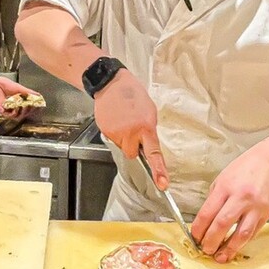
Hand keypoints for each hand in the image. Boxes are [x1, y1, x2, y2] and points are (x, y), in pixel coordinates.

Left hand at [0, 74, 39, 118]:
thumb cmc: (1, 83)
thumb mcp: (18, 87)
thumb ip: (28, 92)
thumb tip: (38, 95)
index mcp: (17, 99)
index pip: (27, 105)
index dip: (32, 106)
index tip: (38, 105)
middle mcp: (12, 105)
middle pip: (23, 112)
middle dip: (29, 110)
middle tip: (32, 106)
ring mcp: (7, 108)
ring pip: (17, 116)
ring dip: (22, 112)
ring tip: (25, 107)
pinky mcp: (1, 110)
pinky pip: (9, 115)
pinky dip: (14, 113)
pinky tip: (16, 108)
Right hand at [93, 69, 167, 189]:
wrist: (112, 84)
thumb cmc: (133, 95)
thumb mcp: (149, 111)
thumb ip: (149, 130)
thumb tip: (147, 143)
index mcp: (146, 128)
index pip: (154, 153)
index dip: (159, 170)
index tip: (162, 183)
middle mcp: (131, 133)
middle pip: (132, 154)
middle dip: (133, 147)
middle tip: (133, 131)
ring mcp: (117, 133)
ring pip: (122, 147)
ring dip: (124, 138)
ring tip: (124, 120)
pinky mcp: (106, 131)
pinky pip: (113, 139)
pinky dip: (115, 132)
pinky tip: (116, 119)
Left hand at [191, 151, 268, 262]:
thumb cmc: (244, 169)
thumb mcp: (222, 179)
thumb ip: (214, 200)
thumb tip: (204, 222)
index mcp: (225, 187)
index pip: (207, 213)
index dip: (199, 229)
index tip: (195, 237)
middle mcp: (241, 197)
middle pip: (222, 225)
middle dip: (211, 241)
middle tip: (205, 250)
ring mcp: (256, 207)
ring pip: (241, 234)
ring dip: (229, 248)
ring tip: (220, 257)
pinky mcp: (266, 214)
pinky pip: (253, 232)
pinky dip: (242, 242)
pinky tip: (235, 247)